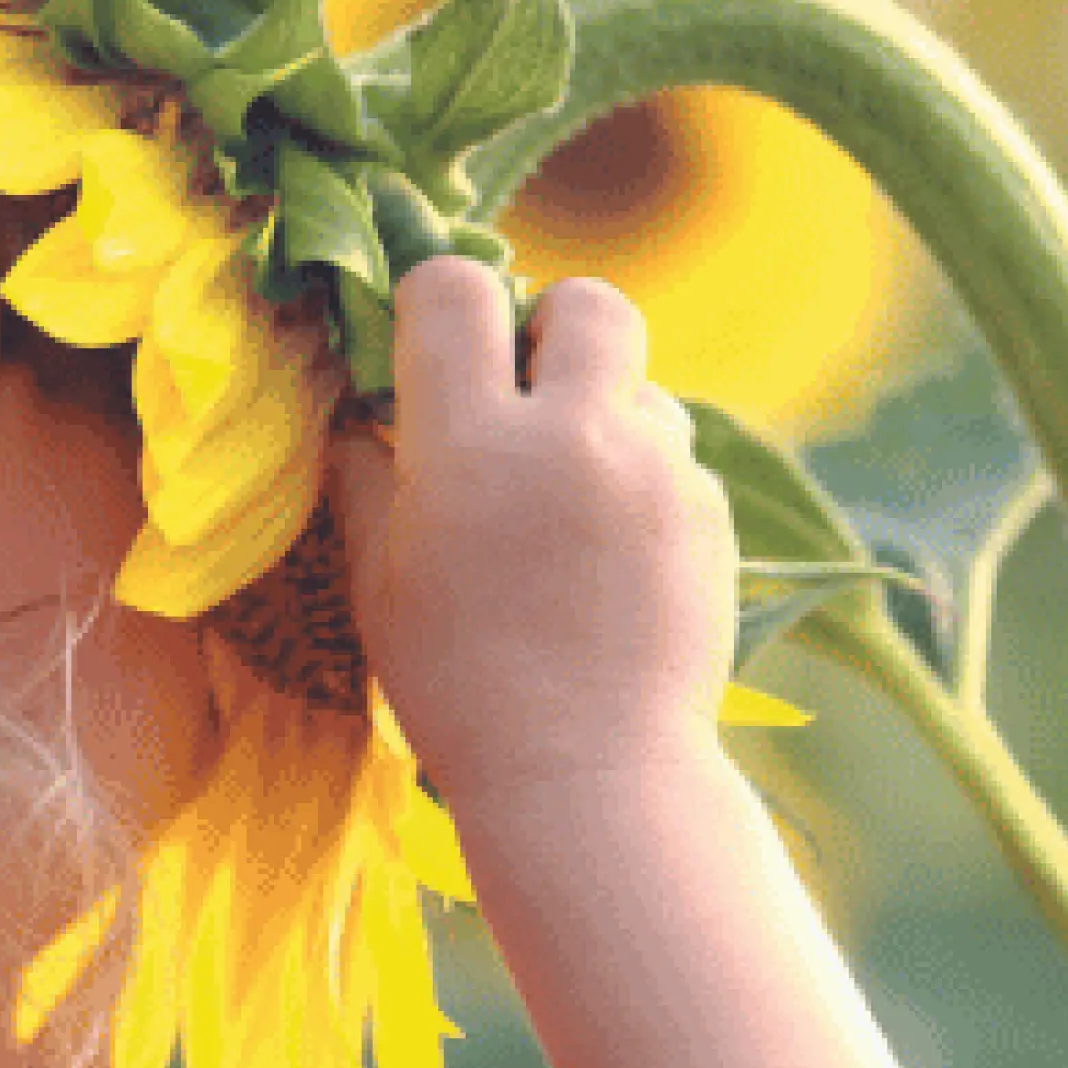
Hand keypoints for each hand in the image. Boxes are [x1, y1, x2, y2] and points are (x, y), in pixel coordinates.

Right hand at [324, 259, 739, 807]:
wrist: (589, 777)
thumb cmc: (456, 688)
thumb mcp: (379, 583)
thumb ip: (365, 479)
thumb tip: (356, 418)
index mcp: (471, 443)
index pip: (455, 291)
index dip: (436, 305)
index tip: (428, 351)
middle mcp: (575, 434)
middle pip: (585, 302)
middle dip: (550, 330)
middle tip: (524, 399)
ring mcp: (657, 470)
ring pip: (641, 386)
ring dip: (604, 417)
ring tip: (569, 506)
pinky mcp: (711, 512)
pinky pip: (674, 457)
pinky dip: (641, 485)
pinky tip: (611, 563)